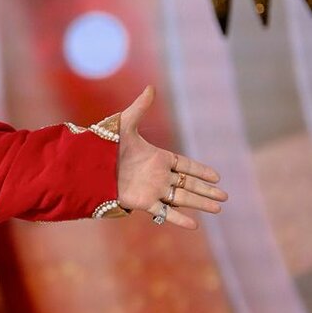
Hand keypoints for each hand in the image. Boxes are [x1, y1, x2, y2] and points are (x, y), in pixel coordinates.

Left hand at [115, 87, 228, 229]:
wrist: (86, 165)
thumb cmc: (104, 143)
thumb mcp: (125, 123)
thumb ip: (140, 107)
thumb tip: (151, 87)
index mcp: (157, 157)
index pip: (185, 164)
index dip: (200, 170)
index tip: (217, 176)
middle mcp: (158, 175)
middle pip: (188, 184)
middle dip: (206, 190)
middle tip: (225, 197)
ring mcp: (152, 189)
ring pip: (182, 198)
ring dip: (200, 203)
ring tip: (218, 209)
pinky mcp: (143, 202)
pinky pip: (165, 212)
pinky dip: (178, 218)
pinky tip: (194, 225)